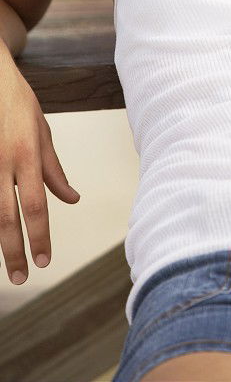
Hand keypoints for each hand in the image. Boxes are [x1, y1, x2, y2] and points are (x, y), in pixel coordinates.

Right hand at [0, 63, 79, 284]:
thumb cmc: (19, 104)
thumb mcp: (42, 132)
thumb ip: (54, 170)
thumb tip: (72, 199)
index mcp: (26, 156)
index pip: (35, 204)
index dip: (39, 236)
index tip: (43, 262)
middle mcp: (3, 162)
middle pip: (5, 216)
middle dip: (13, 250)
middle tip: (20, 277)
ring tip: (5, 265)